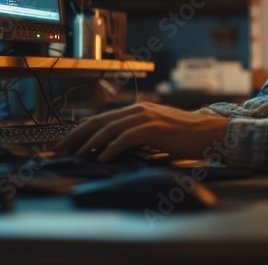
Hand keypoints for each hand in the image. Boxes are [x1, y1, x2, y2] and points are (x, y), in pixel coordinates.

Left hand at [54, 102, 229, 161]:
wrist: (208, 132)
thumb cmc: (183, 137)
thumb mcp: (154, 133)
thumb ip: (134, 136)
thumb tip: (109, 149)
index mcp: (136, 111)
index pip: (100, 119)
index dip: (79, 131)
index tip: (64, 144)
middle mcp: (137, 110)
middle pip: (98, 121)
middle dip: (75, 135)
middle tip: (59, 149)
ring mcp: (145, 117)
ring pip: (108, 128)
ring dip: (89, 142)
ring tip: (76, 155)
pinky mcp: (154, 128)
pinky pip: (126, 137)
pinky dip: (111, 147)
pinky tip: (101, 157)